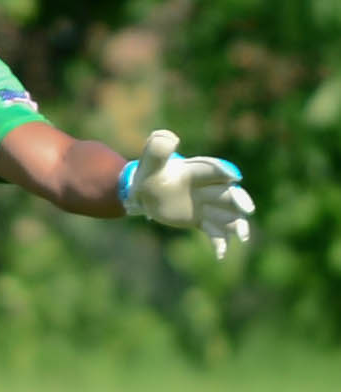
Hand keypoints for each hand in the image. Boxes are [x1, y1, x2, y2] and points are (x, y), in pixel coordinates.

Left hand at [119, 129, 254, 257]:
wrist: (144, 193)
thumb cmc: (148, 175)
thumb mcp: (150, 162)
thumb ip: (158, 149)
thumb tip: (170, 137)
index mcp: (196, 171)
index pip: (212, 170)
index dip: (222, 172)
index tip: (233, 177)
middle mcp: (206, 187)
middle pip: (227, 193)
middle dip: (238, 201)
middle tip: (247, 210)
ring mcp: (206, 205)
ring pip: (228, 214)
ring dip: (237, 224)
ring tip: (241, 236)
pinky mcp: (201, 219)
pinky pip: (215, 231)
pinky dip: (220, 242)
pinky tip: (221, 255)